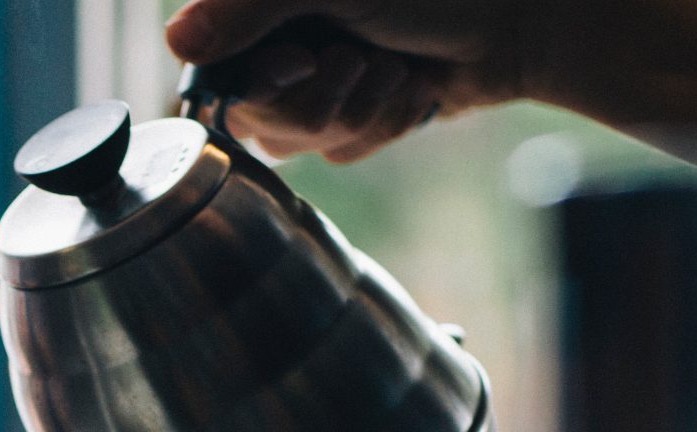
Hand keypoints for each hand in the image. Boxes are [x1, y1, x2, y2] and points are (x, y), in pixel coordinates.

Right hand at [164, 0, 528, 161]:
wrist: (521, 19)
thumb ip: (248, 8)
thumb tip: (175, 40)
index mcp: (265, 6)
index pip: (214, 71)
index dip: (257, 84)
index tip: (301, 62)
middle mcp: (282, 41)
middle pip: (256, 120)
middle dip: (319, 102)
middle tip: (360, 60)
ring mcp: (319, 80)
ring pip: (300, 144)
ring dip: (359, 113)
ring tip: (395, 71)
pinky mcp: (354, 112)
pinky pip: (341, 151)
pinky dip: (383, 125)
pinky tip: (410, 91)